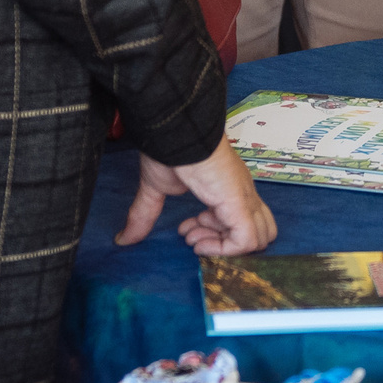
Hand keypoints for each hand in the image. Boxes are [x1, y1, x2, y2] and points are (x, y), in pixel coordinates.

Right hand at [117, 142, 276, 255]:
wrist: (178, 132)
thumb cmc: (171, 150)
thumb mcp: (156, 188)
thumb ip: (144, 214)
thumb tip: (123, 238)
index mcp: (229, 188)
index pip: (241, 221)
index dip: (215, 233)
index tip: (186, 229)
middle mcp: (243, 194)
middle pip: (256, 230)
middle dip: (222, 242)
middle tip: (191, 235)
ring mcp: (245, 198)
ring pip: (259, 237)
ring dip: (222, 246)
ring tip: (193, 235)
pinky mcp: (240, 204)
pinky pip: (247, 240)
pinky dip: (224, 249)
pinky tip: (199, 241)